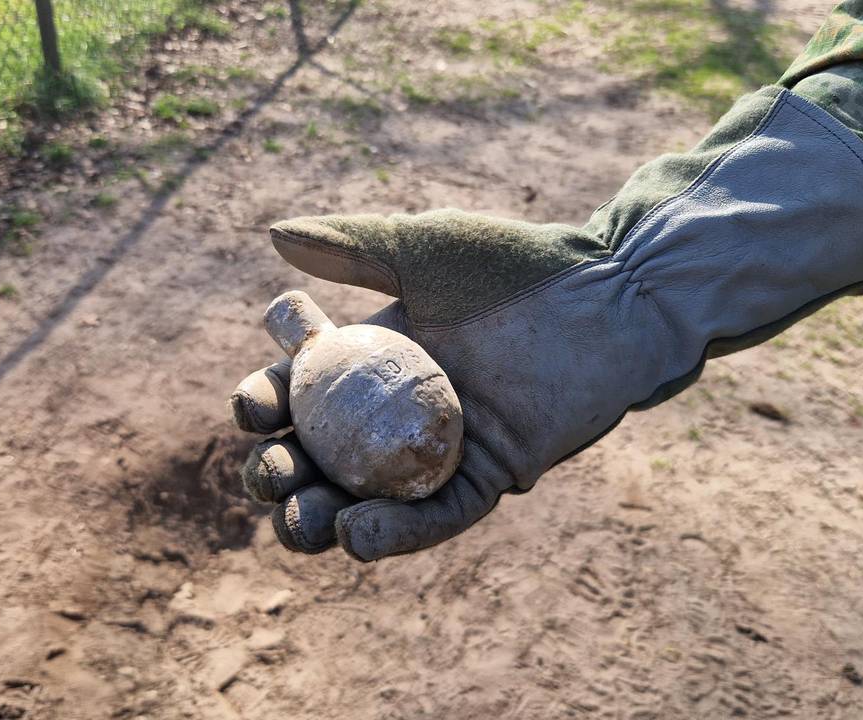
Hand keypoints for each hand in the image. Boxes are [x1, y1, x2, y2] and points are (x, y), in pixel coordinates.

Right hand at [231, 210, 613, 560]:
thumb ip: (351, 247)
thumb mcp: (423, 249)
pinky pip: (438, 516)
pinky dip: (396, 532)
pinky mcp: (493, 475)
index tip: (251, 405)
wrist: (610, 291)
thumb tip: (271, 238)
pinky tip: (353, 538)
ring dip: (323, 518)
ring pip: (367, 498)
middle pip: (320, 456)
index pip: (299, 390)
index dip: (264, 402)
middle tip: (270, 473)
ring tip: (295, 521)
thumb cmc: (517, 263)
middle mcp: (396, 409)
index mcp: (369, 357)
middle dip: (280, 472)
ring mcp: (443, 447)